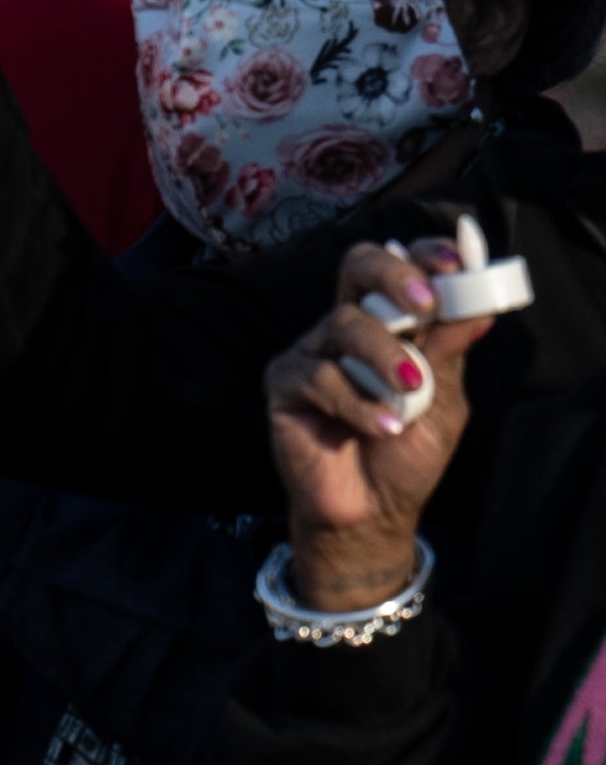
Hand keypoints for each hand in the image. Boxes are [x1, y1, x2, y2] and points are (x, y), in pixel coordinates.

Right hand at [264, 229, 496, 598]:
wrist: (372, 509)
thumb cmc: (408, 454)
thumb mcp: (445, 400)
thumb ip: (451, 352)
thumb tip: (480, 307)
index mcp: (392, 322)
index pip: (402, 266)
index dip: (424, 255)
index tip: (456, 263)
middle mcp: (349, 328)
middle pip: (358, 267)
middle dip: (394, 276)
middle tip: (424, 305)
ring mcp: (314, 352)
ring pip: (345, 325)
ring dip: (385, 359)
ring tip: (409, 395)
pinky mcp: (285, 384)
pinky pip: (319, 375)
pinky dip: (358, 403)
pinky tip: (383, 427)